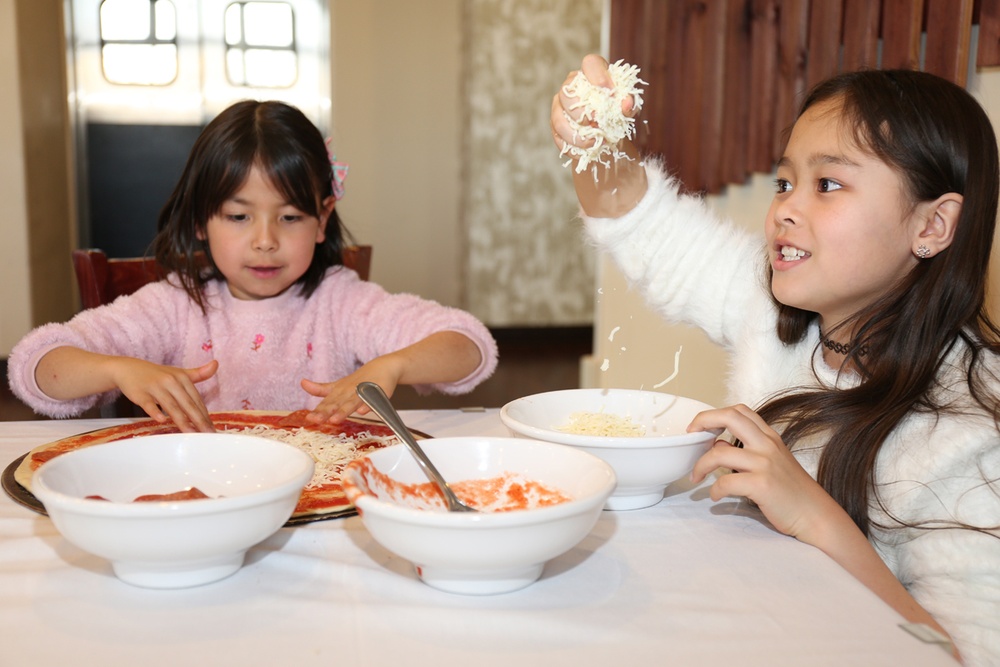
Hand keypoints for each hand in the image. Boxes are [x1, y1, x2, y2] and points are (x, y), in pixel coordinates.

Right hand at [111, 358, 217, 432]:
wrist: (128, 369)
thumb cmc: (157, 375)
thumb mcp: (178, 372)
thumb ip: (198, 373)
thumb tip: (216, 364)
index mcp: (182, 377)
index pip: (196, 399)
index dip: (204, 414)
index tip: (211, 428)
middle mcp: (170, 381)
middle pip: (187, 403)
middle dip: (198, 420)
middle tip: (207, 433)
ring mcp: (155, 387)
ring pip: (171, 406)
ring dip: (182, 421)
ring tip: (191, 433)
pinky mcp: (141, 394)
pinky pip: (148, 404)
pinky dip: (155, 412)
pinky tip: (162, 420)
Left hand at [301, 358, 401, 424]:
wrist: (382, 367)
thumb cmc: (358, 380)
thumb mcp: (338, 385)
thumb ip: (321, 389)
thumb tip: (302, 383)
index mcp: (339, 391)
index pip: (327, 403)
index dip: (318, 411)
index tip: (309, 418)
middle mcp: (349, 391)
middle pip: (337, 403)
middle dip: (326, 412)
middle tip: (316, 420)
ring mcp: (364, 391)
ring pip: (352, 403)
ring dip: (344, 411)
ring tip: (335, 419)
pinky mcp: (378, 392)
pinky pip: (373, 400)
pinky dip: (368, 406)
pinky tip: (363, 412)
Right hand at [550, 54, 636, 153]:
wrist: (608, 133)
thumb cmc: (617, 112)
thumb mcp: (628, 107)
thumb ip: (629, 104)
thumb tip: (626, 104)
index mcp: (591, 73)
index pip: (590, 63)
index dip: (598, 76)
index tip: (611, 93)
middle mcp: (571, 86)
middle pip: (567, 92)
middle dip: (582, 111)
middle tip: (598, 122)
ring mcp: (560, 106)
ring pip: (558, 118)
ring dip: (576, 134)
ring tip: (594, 141)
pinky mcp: (555, 126)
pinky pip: (558, 137)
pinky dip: (572, 146)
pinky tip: (587, 150)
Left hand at [688, 404, 842, 542]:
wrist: (816, 515)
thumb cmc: (791, 491)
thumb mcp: (770, 462)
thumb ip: (745, 450)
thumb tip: (718, 443)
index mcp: (769, 438)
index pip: (740, 411)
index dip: (715, 414)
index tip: (700, 426)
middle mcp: (767, 445)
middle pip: (730, 417)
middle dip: (703, 421)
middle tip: (690, 435)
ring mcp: (765, 464)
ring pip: (719, 452)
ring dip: (700, 465)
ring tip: (696, 477)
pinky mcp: (762, 485)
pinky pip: (726, 482)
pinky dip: (714, 490)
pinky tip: (715, 496)